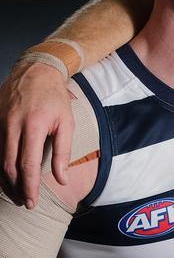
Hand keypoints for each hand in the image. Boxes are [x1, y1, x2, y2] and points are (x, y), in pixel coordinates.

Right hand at [0, 63, 73, 207]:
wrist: (36, 72)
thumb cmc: (55, 98)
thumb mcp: (67, 122)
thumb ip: (63, 151)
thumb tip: (61, 179)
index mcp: (33, 126)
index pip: (27, 164)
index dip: (29, 186)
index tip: (32, 201)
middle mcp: (12, 126)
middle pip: (9, 166)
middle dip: (16, 188)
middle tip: (25, 202)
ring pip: (0, 160)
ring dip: (7, 180)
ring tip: (17, 193)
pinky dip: (1, 165)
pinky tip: (8, 175)